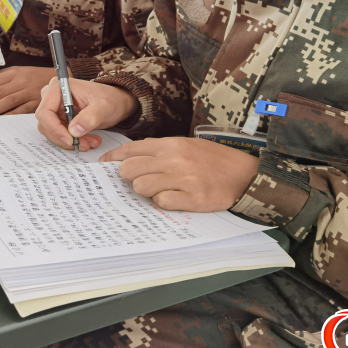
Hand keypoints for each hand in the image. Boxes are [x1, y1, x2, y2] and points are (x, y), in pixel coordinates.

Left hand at [0, 67, 58, 116]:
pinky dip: (11, 114)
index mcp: (13, 73)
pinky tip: (1, 119)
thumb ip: (2, 78)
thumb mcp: (19, 72)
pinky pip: (22, 109)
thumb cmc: (35, 77)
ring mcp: (29, 92)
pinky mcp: (37, 102)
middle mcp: (20, 81)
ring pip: (8, 100)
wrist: (60, 78)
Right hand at [35, 78, 137, 151]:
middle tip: (84, 144)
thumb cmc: (110, 99)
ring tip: (90, 142)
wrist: (116, 102)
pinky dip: (72, 141)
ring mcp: (55, 108)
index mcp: (59, 87)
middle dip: (64, 137)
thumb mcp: (103, 107)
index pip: (45, 112)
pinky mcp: (60, 118)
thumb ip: (89, 117)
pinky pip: (59, 134)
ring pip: (52, 132)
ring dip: (69, 141)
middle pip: (46, 124)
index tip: (70, 140)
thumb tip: (73, 131)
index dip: (54, 129)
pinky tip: (87, 141)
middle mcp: (52, 96)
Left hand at [101, 138, 258, 211]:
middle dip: (129, 178)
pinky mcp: (193, 197)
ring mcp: (183, 178)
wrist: (243, 174)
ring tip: (159, 190)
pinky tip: (173, 199)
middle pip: (129, 169)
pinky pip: (162, 202)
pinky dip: (163, 203)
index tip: (103, 166)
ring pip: (141, 186)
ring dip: (145, 191)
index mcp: (170, 145)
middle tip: (139, 181)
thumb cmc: (212, 161)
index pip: (130, 149)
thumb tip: (128, 158)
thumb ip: (159, 151)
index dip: (112, 159)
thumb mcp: (185, 146)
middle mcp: (174, 159)